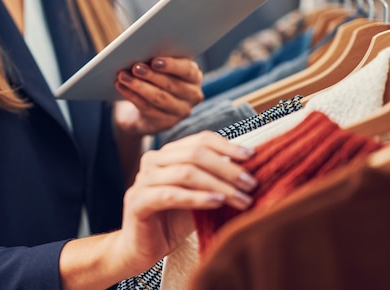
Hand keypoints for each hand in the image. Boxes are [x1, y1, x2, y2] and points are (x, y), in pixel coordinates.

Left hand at [114, 56, 203, 136]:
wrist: (149, 107)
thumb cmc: (157, 77)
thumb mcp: (161, 67)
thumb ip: (158, 60)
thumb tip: (142, 51)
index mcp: (194, 75)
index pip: (186, 70)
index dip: (171, 65)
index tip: (155, 61)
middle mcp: (193, 94)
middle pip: (171, 84)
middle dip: (151, 75)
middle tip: (135, 67)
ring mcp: (182, 111)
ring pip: (159, 98)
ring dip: (139, 86)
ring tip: (123, 76)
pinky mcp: (168, 123)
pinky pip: (148, 108)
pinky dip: (132, 96)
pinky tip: (121, 87)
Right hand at [114, 131, 256, 271]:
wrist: (143, 248)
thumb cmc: (173, 220)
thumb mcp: (199, 195)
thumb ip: (215, 180)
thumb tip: (250, 169)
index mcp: (167, 153)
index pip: (200, 140)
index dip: (227, 146)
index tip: (251, 156)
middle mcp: (152, 160)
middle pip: (195, 154)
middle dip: (227, 168)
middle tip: (251, 184)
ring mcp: (142, 179)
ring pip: (186, 173)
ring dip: (218, 185)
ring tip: (240, 198)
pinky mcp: (138, 201)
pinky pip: (171, 195)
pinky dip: (197, 198)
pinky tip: (217, 203)